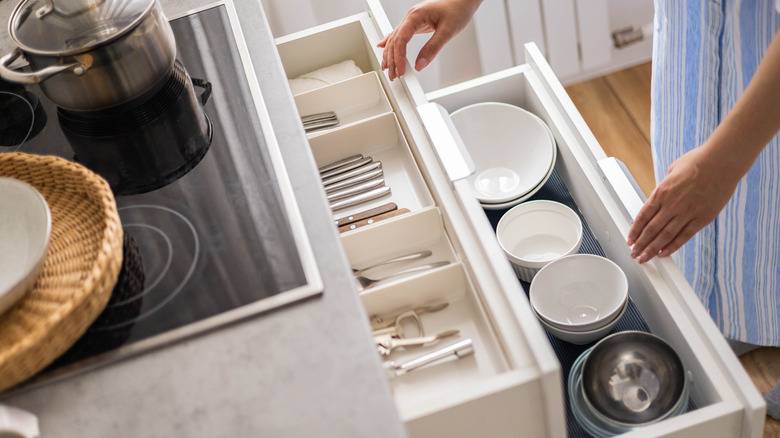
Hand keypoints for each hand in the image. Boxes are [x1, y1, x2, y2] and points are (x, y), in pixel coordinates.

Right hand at [377, 0, 481, 80]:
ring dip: (390, 54)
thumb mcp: (447, 31)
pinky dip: (392, 44)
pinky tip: (384, 48)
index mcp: (416, 15)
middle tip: (393, 74)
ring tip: (389, 69)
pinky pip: (399, 35)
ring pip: (394, 38)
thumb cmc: (458, 10)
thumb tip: (420, 64)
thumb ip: (433, 48)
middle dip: (392, 59)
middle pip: (394, 40)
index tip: (400, 70)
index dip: (398, 57)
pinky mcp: (415, 23)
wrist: (463, 1)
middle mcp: (411, 16)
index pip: (401, 39)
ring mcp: (412, 19)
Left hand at [627, 145, 740, 262]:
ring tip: (644, 258)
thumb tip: (657, 198)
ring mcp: (687, 212)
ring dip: (652, 249)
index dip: (635, 231)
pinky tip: (664, 253)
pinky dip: (673, 246)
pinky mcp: (703, 218)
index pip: (643, 216)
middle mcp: (672, 204)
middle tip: (634, 254)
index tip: (630, 240)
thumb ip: (664, 188)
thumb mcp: (671, 171)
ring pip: (665, 236)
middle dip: (640, 244)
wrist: (723, 161)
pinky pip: (685, 236)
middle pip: (651, 230)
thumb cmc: (698, 162)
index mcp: (662, 192)